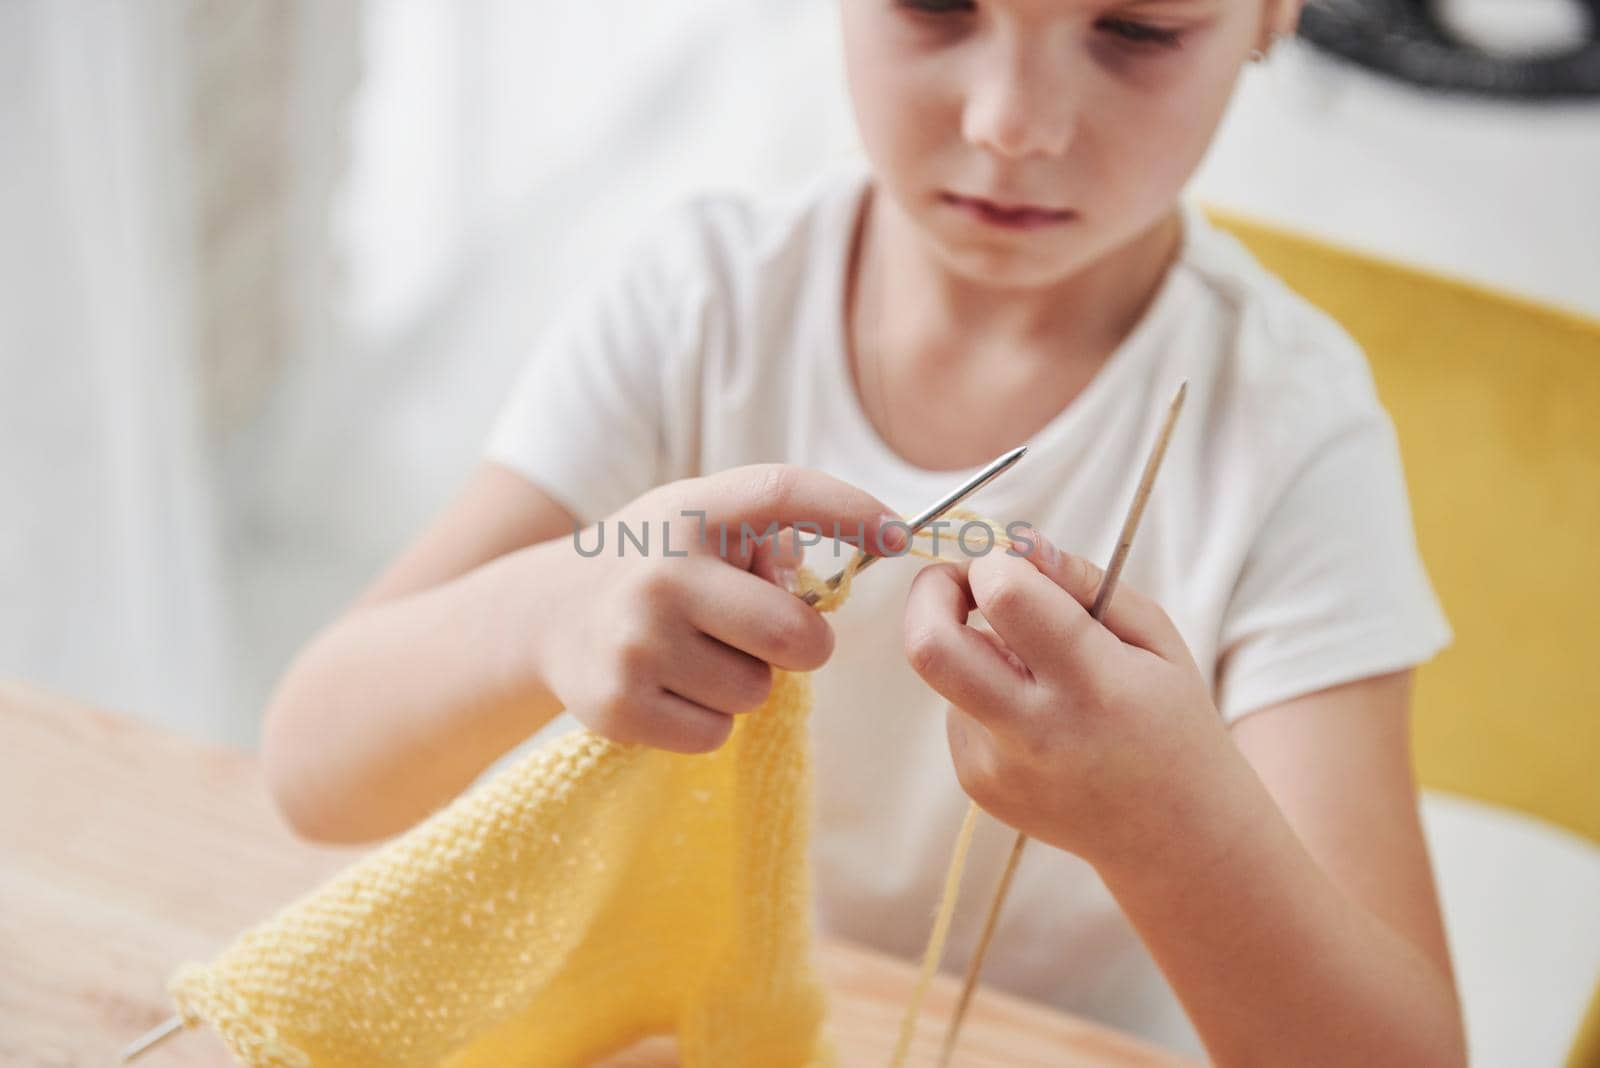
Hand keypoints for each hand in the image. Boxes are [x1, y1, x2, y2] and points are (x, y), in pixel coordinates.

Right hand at [516, 465, 904, 752]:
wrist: (547, 614)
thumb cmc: (658, 567)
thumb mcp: (699, 525)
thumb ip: (768, 539)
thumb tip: (839, 574)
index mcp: (690, 511)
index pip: (783, 492)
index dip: (851, 510)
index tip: (901, 536)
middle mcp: (662, 572)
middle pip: (795, 634)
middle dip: (802, 645)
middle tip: (769, 636)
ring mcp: (636, 642)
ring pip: (758, 692)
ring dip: (745, 682)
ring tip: (698, 654)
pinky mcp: (619, 705)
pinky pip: (717, 733)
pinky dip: (708, 719)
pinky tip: (672, 686)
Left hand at [902, 526, 1230, 866]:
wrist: (1175, 838)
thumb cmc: (1171, 721)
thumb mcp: (1155, 637)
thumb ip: (1082, 581)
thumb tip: (1016, 544)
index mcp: (1094, 684)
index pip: (1005, 596)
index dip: (994, 563)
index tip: (1008, 563)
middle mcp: (1036, 731)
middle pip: (930, 646)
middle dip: (931, 593)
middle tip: (959, 583)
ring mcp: (998, 766)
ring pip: (947, 674)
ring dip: (977, 651)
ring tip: (1041, 676)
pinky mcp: (977, 784)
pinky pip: (958, 711)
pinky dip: (986, 695)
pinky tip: (1038, 720)